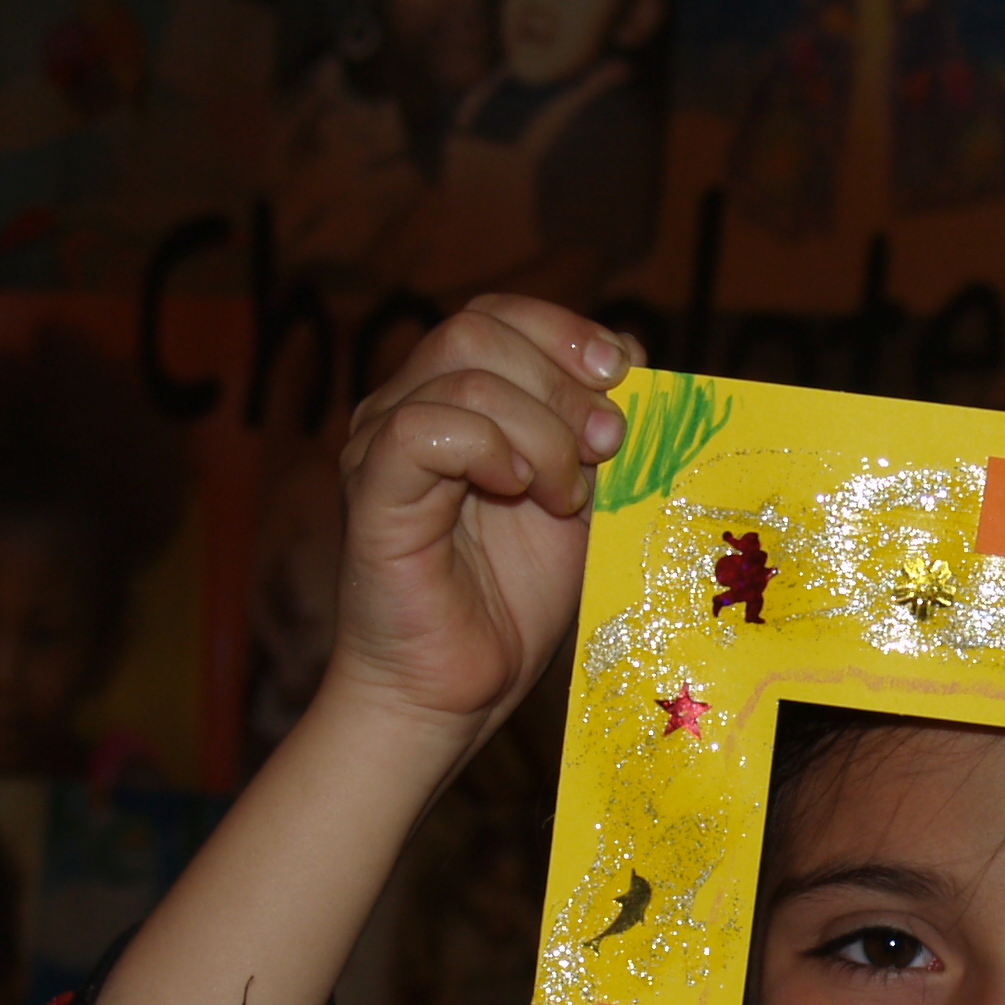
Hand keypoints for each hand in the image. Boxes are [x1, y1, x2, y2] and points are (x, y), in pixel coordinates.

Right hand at [323, 297, 640, 743]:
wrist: (455, 691)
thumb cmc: (512, 600)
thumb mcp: (580, 498)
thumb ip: (595, 429)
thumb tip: (631, 357)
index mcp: (453, 400)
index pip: (499, 314)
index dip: (566, 331)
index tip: (624, 374)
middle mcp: (406, 408)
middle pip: (480, 328)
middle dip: (563, 382)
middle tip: (606, 448)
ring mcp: (382, 445)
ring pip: (464, 374)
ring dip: (541, 431)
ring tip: (563, 498)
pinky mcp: (373, 490)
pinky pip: (424, 429)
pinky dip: (489, 449)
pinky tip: (518, 491)